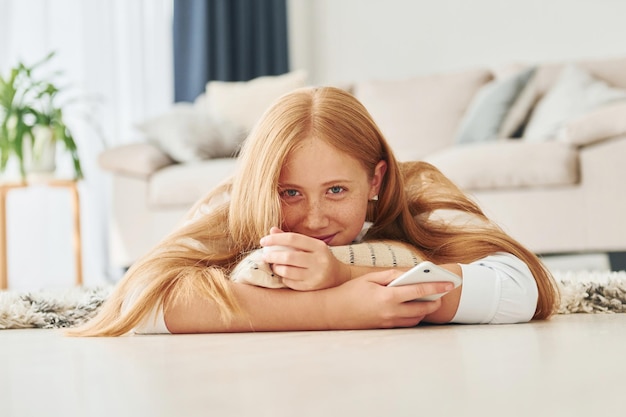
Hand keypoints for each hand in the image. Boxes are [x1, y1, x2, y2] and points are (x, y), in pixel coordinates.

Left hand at [260, 227, 350, 289]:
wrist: (339, 277)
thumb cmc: (319, 258)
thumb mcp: (310, 246)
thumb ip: (291, 239)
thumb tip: (271, 230)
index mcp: (318, 246)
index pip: (292, 239)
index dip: (275, 239)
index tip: (263, 241)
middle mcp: (319, 261)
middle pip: (288, 256)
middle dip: (272, 255)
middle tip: (264, 256)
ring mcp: (316, 276)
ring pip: (288, 271)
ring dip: (276, 268)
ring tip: (274, 265)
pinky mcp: (311, 288)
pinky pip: (290, 283)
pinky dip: (284, 278)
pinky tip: (284, 275)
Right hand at [321, 269, 453, 328]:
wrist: (333, 312)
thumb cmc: (350, 292)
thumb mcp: (370, 278)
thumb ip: (391, 274)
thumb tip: (408, 274)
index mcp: (387, 296)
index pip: (418, 290)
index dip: (436, 286)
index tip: (449, 283)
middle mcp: (390, 312)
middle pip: (422, 308)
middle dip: (435, 301)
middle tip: (442, 294)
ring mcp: (388, 323)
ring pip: (416, 318)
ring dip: (425, 310)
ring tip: (430, 300)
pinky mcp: (385, 329)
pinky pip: (406, 323)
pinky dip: (414, 316)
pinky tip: (415, 308)